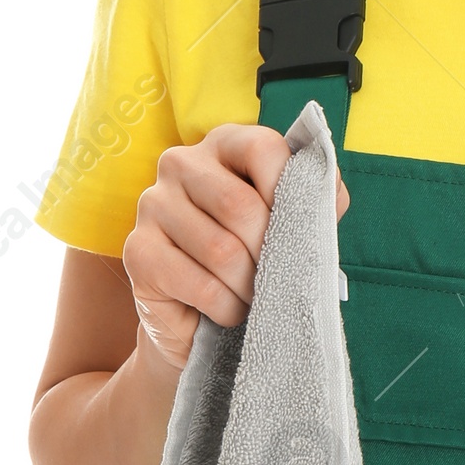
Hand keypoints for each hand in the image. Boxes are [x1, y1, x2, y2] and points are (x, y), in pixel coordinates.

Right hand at [123, 123, 350, 371]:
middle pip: (240, 206)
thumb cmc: (255, 259)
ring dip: (250, 287)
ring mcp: (152, 204)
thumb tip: (327, 191)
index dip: (288, 193)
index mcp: (224, 143)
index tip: (298, 228)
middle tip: (278, 277)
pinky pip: (200, 285)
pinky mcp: (137, 251)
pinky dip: (227, 307)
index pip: (262, 148)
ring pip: (221, 251)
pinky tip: (228, 309)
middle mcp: (180, 163)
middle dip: (270, 253)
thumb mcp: (293, 223)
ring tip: (254, 295)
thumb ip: (316, 200)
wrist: (202, 321)